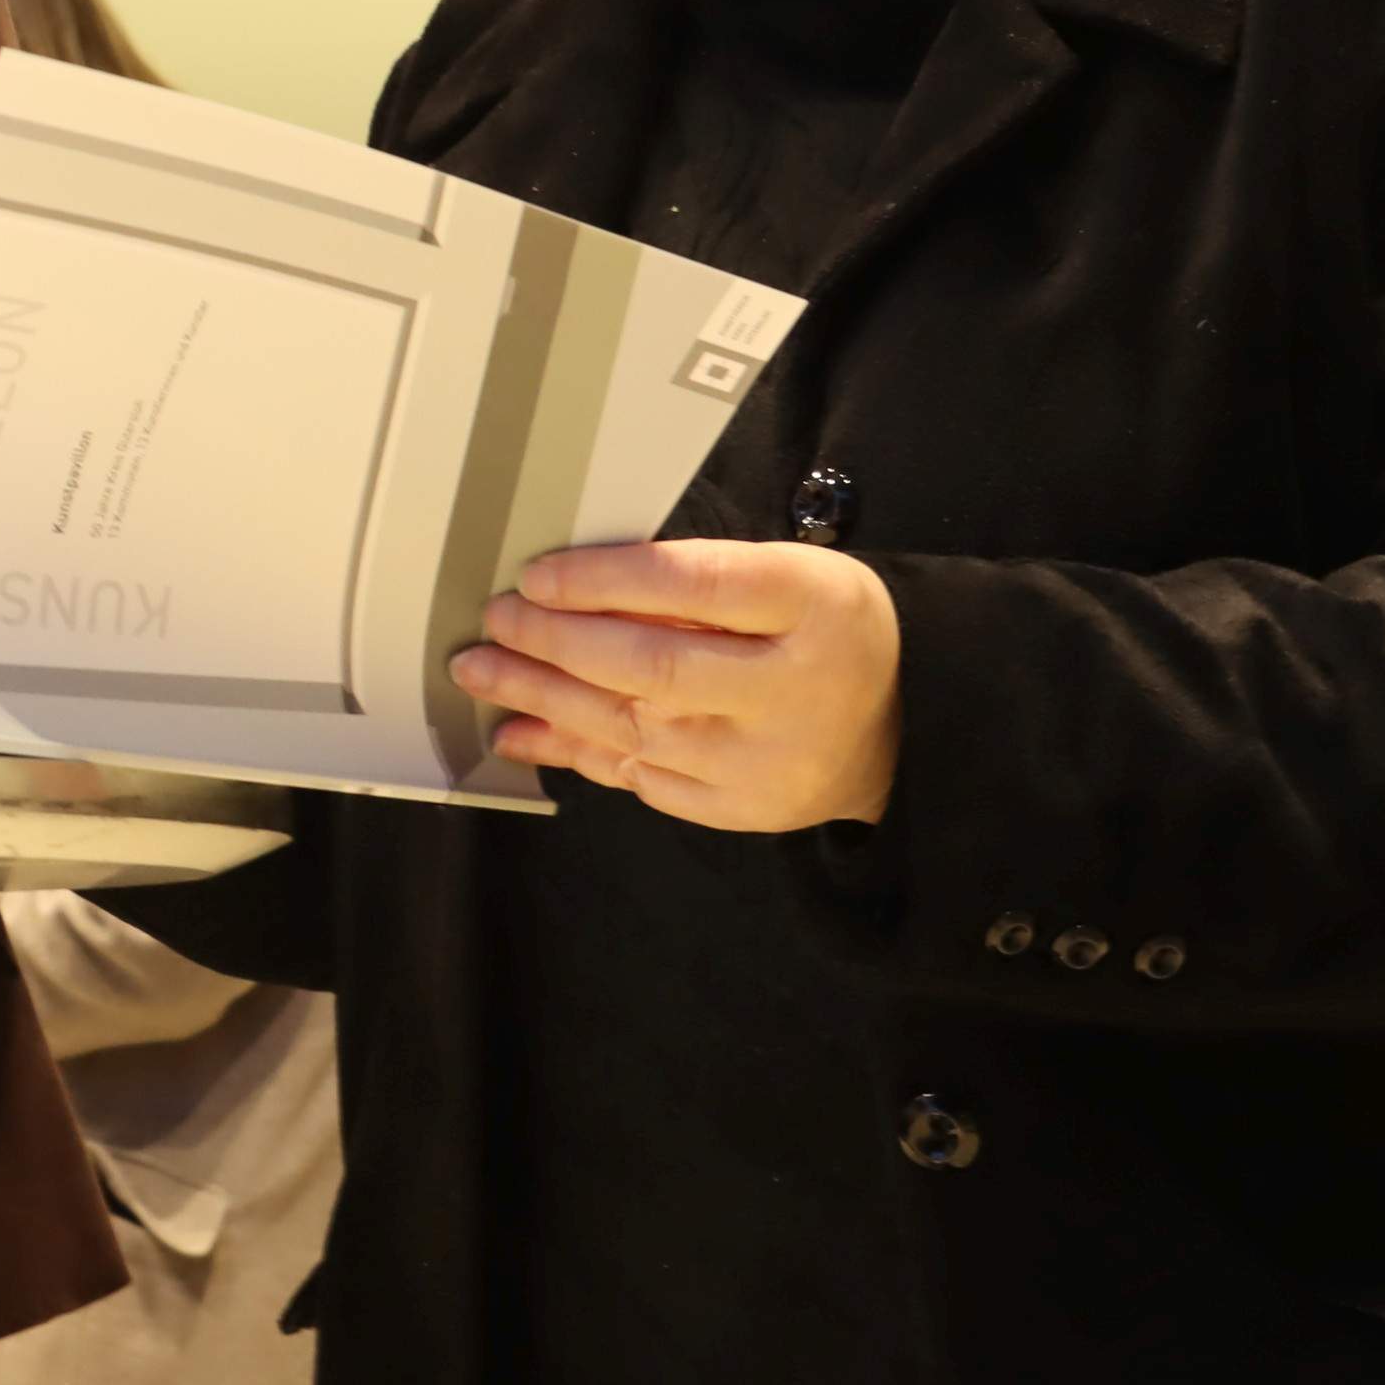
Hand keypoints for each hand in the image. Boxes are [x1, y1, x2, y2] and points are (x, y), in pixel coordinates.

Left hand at [449, 539, 900, 833]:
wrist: (902, 726)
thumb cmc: (822, 629)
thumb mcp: (787, 575)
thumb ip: (696, 578)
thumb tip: (572, 584)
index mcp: (812, 606)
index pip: (692, 586)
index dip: (604, 581)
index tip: (536, 575)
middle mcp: (792, 690)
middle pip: (652, 667)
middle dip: (555, 642)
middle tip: (495, 620)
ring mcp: (766, 762)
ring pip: (633, 727)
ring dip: (543, 698)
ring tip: (481, 670)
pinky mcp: (742, 809)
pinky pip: (640, 778)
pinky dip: (573, 751)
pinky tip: (521, 729)